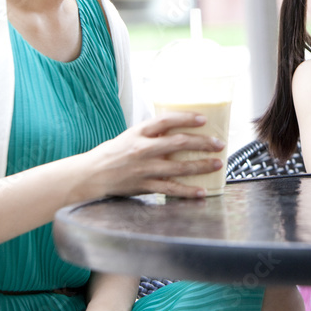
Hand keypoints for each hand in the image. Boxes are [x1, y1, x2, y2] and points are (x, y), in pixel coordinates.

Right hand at [74, 112, 225, 199]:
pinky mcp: (144, 186)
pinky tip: (201, 190)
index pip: (166, 121)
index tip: (204, 119)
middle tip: (219, 144)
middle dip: (202, 143)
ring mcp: (144, 169)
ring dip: (201, 166)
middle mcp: (142, 149)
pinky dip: (187, 191)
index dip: (186, 118)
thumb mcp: (131, 135)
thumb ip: (153, 132)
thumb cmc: (113, 153)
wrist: (90, 175)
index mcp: (139, 132)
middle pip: (178, 143)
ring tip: (217, 164)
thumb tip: (180, 127)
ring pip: (178, 167)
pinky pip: (170, 189)